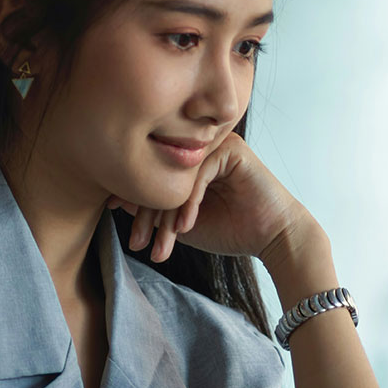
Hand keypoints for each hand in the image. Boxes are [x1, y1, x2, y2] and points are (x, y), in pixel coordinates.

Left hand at [110, 133, 305, 262]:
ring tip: (160, 243)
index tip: (115, 220)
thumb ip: (154, 209)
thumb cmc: (231, 230)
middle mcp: (200, 147)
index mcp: (188, 159)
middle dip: (147, 215)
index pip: (152, 174)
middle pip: (161, 174)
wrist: (272, 237)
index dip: (133, 200)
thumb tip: (120, 200)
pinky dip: (190, 203)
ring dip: (166, 214)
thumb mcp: (181, 224)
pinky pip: (200, 174)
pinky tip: (186, 226)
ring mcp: (216, 144)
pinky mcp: (232, 149)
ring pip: (178, 176)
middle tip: (137, 243)